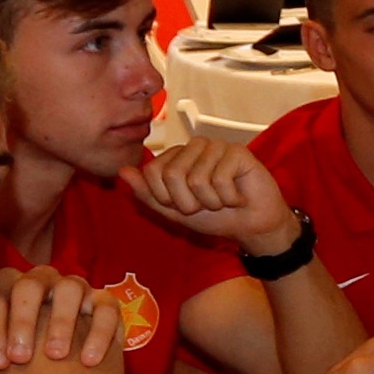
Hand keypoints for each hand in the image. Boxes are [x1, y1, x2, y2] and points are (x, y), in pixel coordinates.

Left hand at [128, 138, 294, 250]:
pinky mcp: (237, 152)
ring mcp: (215, 147)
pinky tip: (237, 196)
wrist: (251, 226)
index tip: (186, 205)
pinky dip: (229, 198)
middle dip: (189, 202)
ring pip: (196, 179)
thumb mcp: (174, 212)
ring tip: (224, 199)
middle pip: (172, 175)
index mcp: (175, 157)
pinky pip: (220, 179)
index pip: (152, 173)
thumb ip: (147, 194)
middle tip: (207, 204)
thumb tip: (122, 172)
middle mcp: (193, 147)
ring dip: (212, 202)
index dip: (167, 199)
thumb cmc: (214, 217)